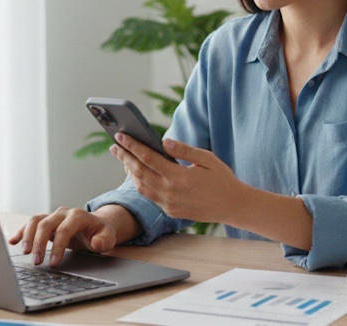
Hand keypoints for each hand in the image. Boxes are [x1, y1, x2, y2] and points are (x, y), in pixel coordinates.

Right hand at [8, 206, 130, 266]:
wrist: (98, 225)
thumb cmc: (102, 233)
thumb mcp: (108, 237)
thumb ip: (104, 240)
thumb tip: (96, 243)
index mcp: (78, 216)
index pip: (64, 230)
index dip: (58, 247)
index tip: (53, 263)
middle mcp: (63, 213)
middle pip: (46, 224)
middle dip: (39, 243)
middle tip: (37, 262)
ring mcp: (53, 216)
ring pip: (35, 220)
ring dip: (27, 236)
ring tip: (24, 252)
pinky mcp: (46, 221)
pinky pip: (31, 223)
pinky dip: (22, 231)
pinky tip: (13, 241)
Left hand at [111, 133, 242, 223]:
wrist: (232, 206)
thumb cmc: (222, 179)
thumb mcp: (207, 159)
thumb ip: (183, 150)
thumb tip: (163, 141)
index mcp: (179, 176)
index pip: (148, 158)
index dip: (132, 145)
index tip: (120, 135)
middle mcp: (170, 192)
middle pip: (139, 172)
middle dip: (125, 157)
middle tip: (114, 145)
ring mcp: (169, 204)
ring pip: (141, 186)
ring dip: (130, 171)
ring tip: (124, 158)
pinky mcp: (170, 211)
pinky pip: (150, 196)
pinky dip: (141, 183)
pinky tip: (139, 175)